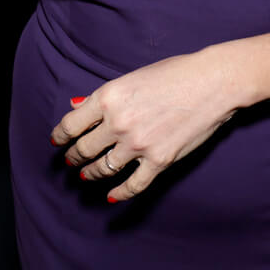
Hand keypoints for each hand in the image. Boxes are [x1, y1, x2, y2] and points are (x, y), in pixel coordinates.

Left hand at [52, 49, 241, 202]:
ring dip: (91, 174)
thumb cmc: (175, 74)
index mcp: (108, 97)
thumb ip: (103, 96)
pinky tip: (111, 196)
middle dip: (73, 157)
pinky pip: (133, 185)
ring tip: (86, 175)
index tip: (57, 142)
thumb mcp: (132, 78)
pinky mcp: (160, 161)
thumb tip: (76, 106)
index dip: (60, 136)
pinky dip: (119, 193)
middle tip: (70, 160)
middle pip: (84, 149)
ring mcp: (138, 144)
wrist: (212, 83)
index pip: (72, 124)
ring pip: (104, 168)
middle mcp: (118, 123)